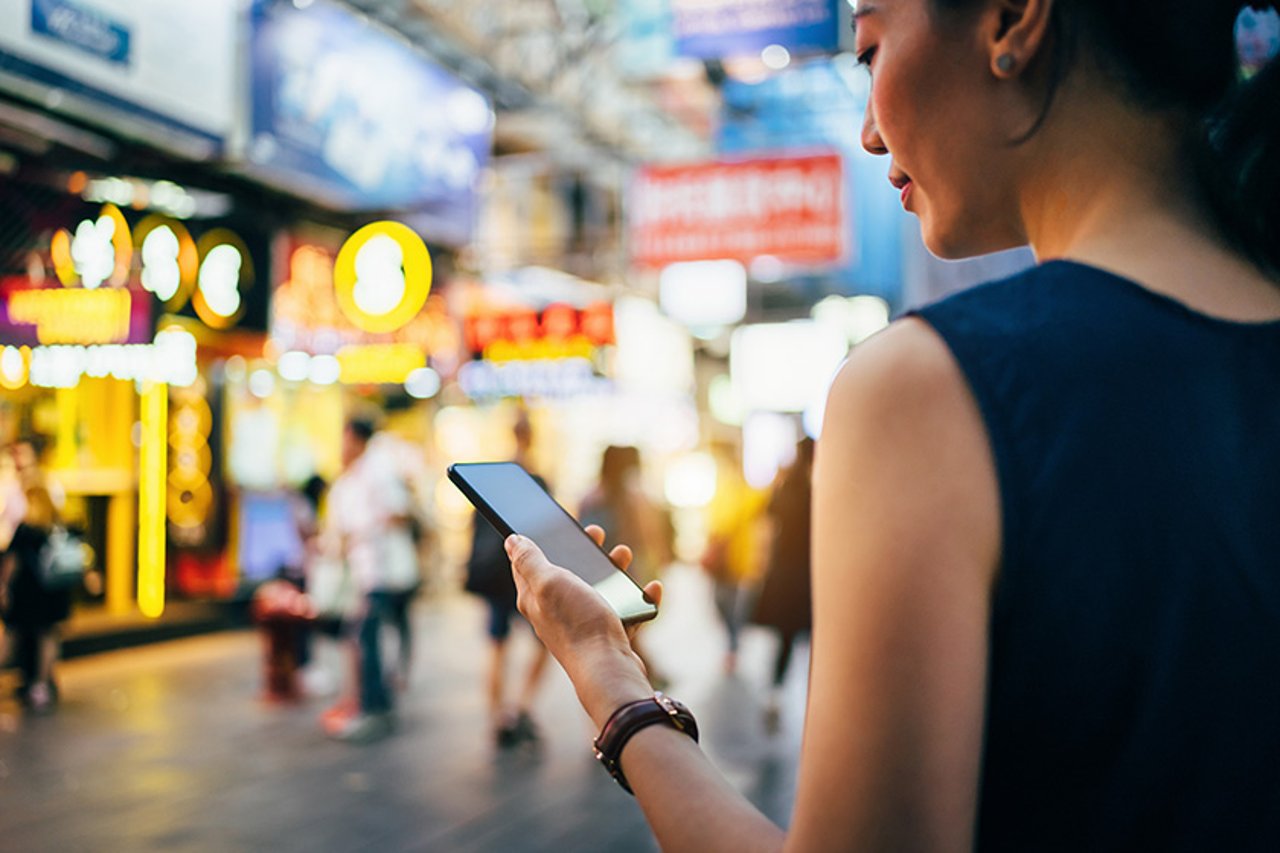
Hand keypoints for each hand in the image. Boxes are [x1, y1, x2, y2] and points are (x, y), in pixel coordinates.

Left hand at [506, 525, 662, 726]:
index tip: (549, 526)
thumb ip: (530, 560)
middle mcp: (556, 612)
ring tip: (624, 553)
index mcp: (536, 599)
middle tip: (595, 533)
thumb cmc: (577, 624)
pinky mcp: (608, 636)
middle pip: (567, 573)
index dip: (535, 543)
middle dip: (582, 551)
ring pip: (598, 589)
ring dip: (613, 569)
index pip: (526, 566)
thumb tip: (511, 541)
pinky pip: (625, 612)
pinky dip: (638, 598)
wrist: (609, 670)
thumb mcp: (549, 582)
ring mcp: (583, 624)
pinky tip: (652, 589)